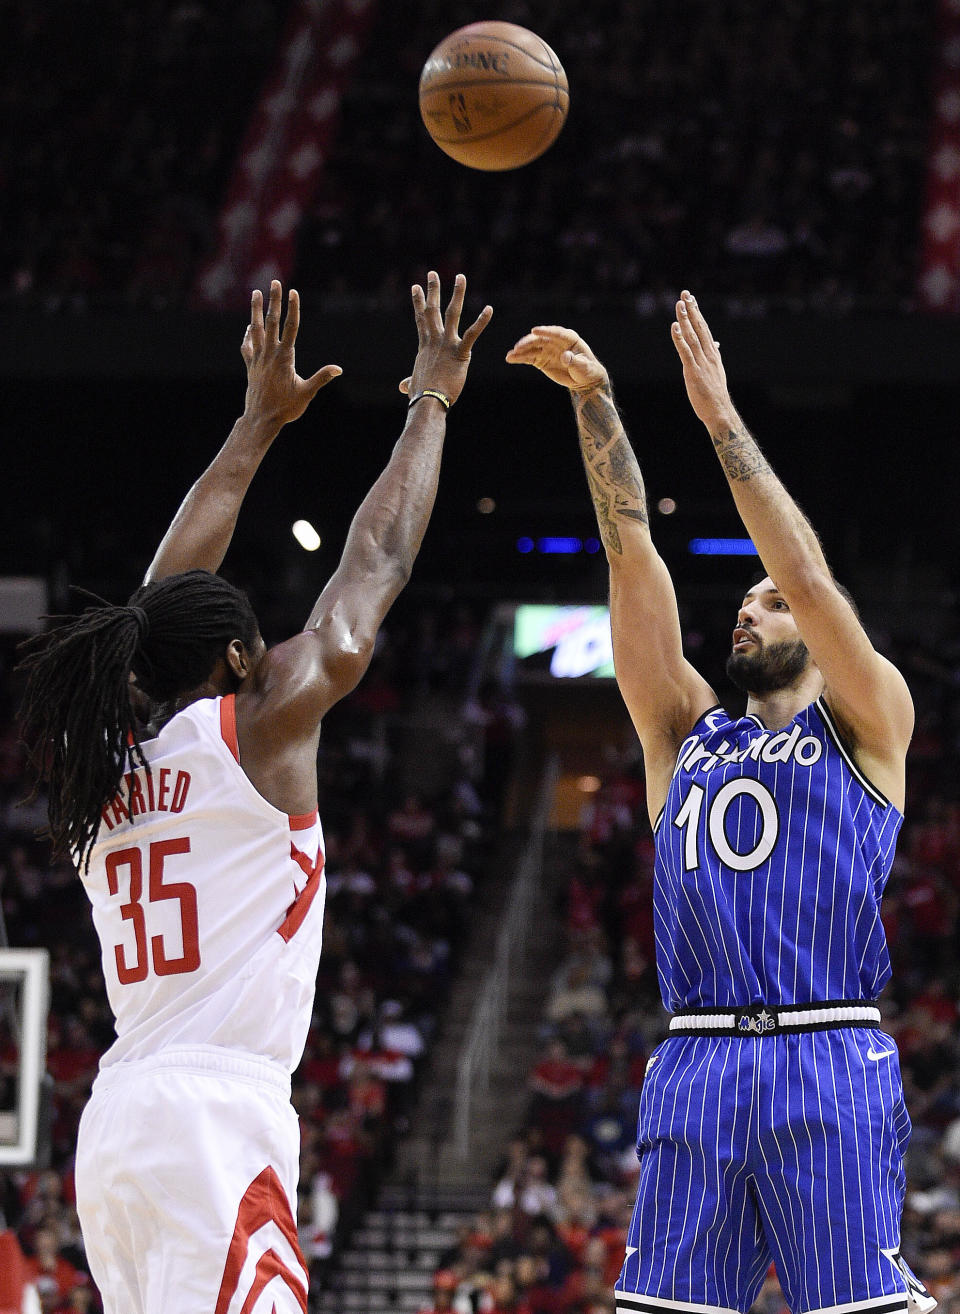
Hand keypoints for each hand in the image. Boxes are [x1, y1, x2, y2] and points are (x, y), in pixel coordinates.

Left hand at [241, 280, 341, 426]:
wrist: (261, 419)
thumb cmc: (285, 408)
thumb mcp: (306, 394)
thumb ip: (321, 378)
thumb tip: (338, 369)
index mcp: (285, 358)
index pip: (290, 328)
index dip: (292, 309)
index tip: (293, 292)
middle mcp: (269, 354)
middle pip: (272, 322)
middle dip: (274, 301)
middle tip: (275, 282)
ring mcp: (258, 359)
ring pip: (256, 329)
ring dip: (256, 310)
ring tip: (256, 293)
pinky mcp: (251, 366)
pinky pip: (247, 346)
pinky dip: (248, 335)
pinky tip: (249, 327)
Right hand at [397, 272, 492, 405]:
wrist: (429, 400)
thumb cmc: (422, 395)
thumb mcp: (415, 384)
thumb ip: (410, 382)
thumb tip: (403, 386)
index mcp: (425, 345)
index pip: (421, 319)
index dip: (418, 302)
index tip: (415, 286)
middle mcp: (435, 340)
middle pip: (433, 310)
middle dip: (433, 290)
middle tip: (432, 273)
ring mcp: (447, 344)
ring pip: (453, 313)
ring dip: (457, 293)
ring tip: (461, 277)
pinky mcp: (461, 352)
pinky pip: (473, 334)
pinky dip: (482, 321)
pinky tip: (489, 308)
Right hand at [505, 325, 607, 393]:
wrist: (584, 380)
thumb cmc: (587, 370)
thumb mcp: (584, 367)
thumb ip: (575, 361)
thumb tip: (565, 356)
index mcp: (569, 338)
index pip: (556, 333)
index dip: (545, 331)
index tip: (534, 331)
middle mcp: (556, 341)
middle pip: (540, 339)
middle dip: (528, 342)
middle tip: (518, 347)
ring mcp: (547, 349)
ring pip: (532, 347)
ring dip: (520, 350)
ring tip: (510, 355)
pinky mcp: (541, 358)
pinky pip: (529, 357)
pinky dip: (520, 358)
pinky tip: (510, 359)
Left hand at [670, 291, 734, 430]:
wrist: (719, 411)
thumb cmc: (715, 393)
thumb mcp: (716, 370)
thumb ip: (713, 355)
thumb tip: (715, 344)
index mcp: (712, 354)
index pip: (704, 328)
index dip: (697, 313)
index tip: (691, 299)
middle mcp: (708, 354)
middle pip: (699, 328)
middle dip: (691, 310)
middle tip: (685, 294)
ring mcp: (701, 362)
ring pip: (692, 336)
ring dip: (685, 319)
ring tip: (679, 305)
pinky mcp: (693, 372)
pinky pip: (685, 352)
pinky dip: (679, 339)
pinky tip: (675, 327)